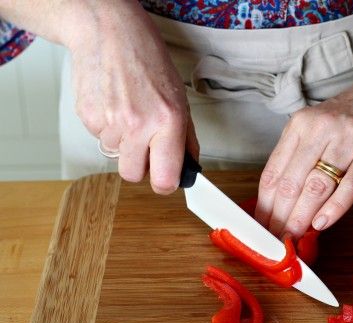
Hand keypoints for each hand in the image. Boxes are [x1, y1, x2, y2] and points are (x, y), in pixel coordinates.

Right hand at [66, 1, 197, 193]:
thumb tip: (189, 167)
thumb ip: (186, 138)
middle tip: (146, 145)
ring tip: (129, 113)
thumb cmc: (149, 62)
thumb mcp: (180, 99)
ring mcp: (109, 122)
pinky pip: (99, 139)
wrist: (110, 33)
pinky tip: (113, 105)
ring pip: (115, 156)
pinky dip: (107, 128)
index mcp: (168, 121)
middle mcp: (138, 125)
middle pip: (133, 175)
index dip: (166, 184)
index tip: (166, 180)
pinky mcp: (87, 117)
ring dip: (123, 143)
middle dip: (141, 166)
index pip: (165, 179)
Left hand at [255, 66, 352, 237]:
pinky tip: (322, 224)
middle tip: (275, 241)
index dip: (264, 206)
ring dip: (301, 218)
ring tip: (294, 238)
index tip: (261, 227)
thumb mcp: (321, 125)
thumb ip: (303, 155)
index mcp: (301, 123)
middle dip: (279, 218)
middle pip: (291, 183)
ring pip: (316, 186)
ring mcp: (348, 138)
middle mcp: (320, 128)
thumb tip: (285, 200)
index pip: (273, 173)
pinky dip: (335, 207)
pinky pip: (351, 184)